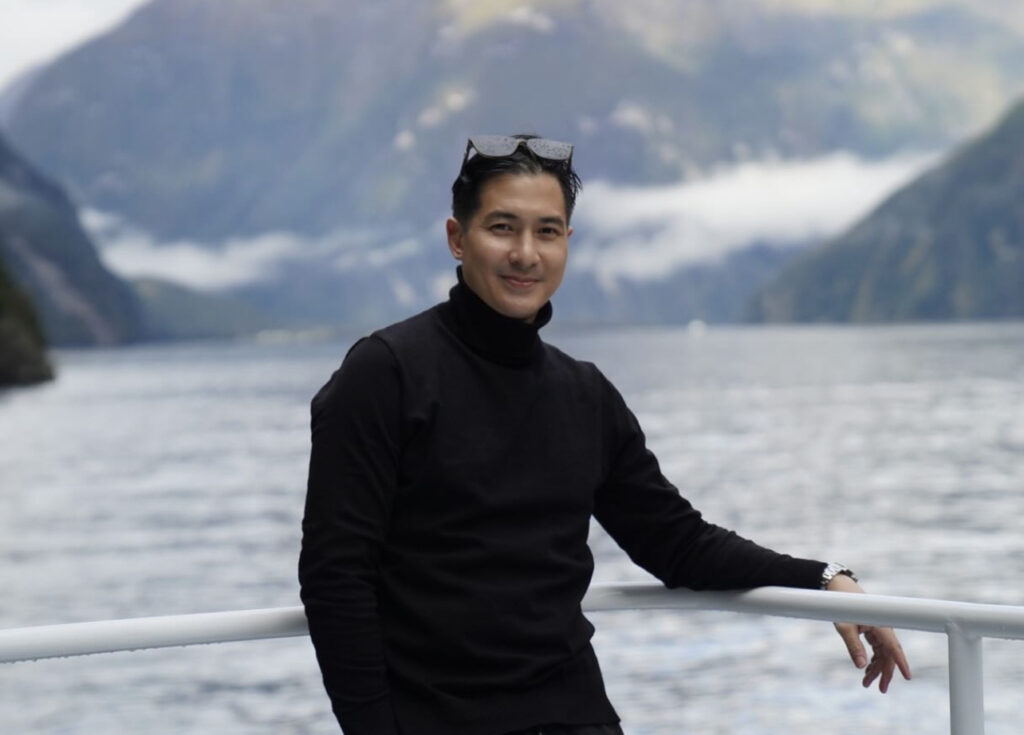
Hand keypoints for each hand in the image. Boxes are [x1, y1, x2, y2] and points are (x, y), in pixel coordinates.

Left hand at [827, 574, 911, 692]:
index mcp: (880, 626)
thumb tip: (861, 666)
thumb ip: (853, 646)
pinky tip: (867, 669)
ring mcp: (879, 630)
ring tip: (866, 683)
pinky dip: (872, 660)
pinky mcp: (873, 631)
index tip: (908, 677)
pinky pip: (877, 649)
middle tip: (880, 690)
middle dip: (885, 673)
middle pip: (888, 655)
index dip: (901, 663)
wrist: (840, 589)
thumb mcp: (845, 627)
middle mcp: (883, 629)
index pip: (894, 648)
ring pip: (882, 654)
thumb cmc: (843, 607)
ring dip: (876, 668)